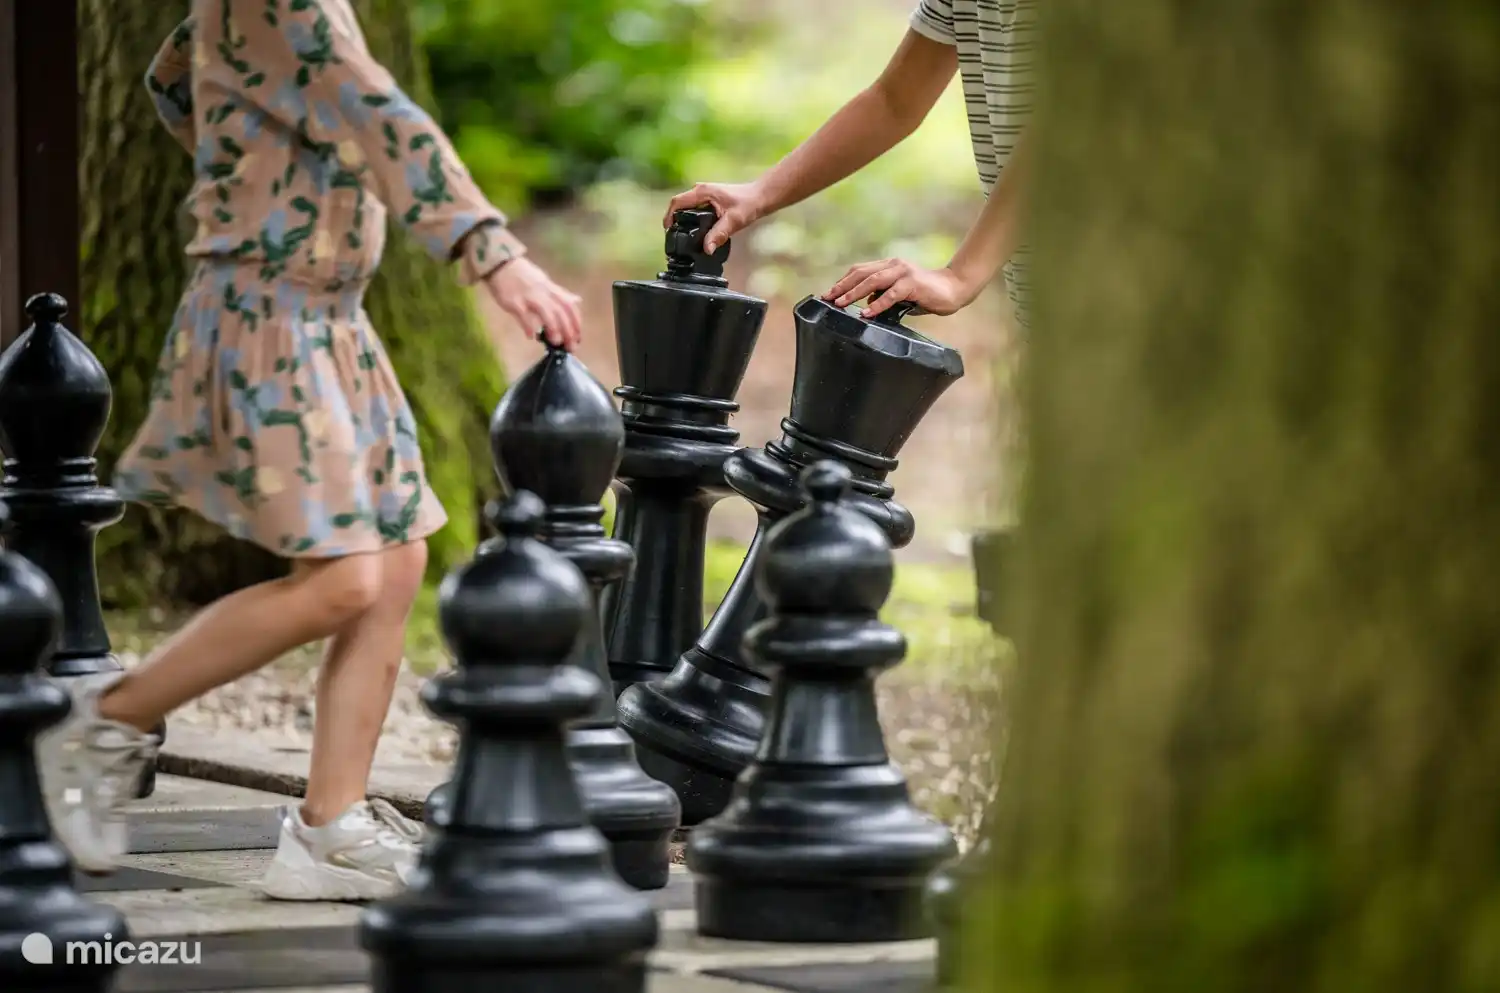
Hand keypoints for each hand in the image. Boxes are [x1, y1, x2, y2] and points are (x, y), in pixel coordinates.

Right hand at [483, 258, 582, 350]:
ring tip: (555, 342)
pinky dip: (528, 326)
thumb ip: (560, 294)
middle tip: (570, 347)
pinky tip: (530, 336)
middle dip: (568, 330)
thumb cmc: (524, 276)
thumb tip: (577, 301)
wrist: (502, 264)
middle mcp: (544, 293)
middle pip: (561, 312)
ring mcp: (529, 297)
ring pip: (546, 312)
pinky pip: (523, 315)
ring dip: (553, 328)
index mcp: (552, 289)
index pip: (570, 306)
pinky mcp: (514, 301)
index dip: (576, 322)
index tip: (578, 337)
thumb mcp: (546, 282)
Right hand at [662, 181, 769, 254]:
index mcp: (702, 192)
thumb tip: (707, 249)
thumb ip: (719, 235)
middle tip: (673, 237)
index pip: (677, 202)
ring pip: (685, 207)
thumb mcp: (733, 222)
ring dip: (680, 219)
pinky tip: (692, 230)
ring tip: (680, 235)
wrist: (760, 197)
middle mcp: (700, 190)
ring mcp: (703, 194)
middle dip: (673, 219)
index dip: (669, 216)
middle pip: (678, 205)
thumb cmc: (748, 205)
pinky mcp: (708, 199)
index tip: (667, 230)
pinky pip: (692, 208)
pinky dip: (689, 218)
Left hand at [822, 259, 978, 318]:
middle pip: (861, 273)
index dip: (843, 281)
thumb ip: (882, 296)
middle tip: (828, 298)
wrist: (953, 289)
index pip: (860, 271)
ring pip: (873, 281)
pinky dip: (877, 304)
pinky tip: (867, 313)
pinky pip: (891, 294)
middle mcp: (894, 265)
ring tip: (840, 304)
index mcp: (888, 266)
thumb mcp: (899, 295)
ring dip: (854, 293)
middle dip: (842, 286)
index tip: (829, 294)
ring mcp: (903, 273)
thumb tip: (866, 304)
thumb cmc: (925, 294)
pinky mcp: (913, 284)